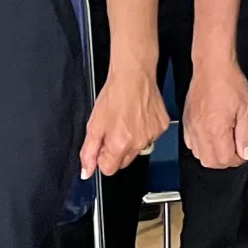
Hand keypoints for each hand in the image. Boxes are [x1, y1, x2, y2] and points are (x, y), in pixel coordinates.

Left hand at [81, 64, 168, 180]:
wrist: (134, 75)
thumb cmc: (113, 96)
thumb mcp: (93, 125)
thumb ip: (88, 151)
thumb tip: (86, 172)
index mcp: (120, 145)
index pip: (109, 169)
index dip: (103, 156)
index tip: (104, 143)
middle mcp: (139, 143)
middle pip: (124, 161)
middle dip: (117, 150)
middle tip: (114, 129)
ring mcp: (153, 135)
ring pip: (138, 149)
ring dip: (131, 140)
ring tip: (127, 120)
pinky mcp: (162, 126)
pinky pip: (150, 137)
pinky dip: (144, 130)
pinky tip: (139, 116)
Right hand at [184, 58, 247, 168]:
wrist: (212, 66)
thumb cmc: (230, 83)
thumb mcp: (246, 108)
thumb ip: (246, 134)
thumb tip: (246, 153)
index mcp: (216, 130)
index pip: (224, 160)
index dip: (237, 160)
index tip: (244, 153)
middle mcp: (200, 131)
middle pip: (210, 162)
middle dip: (225, 161)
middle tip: (236, 150)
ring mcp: (190, 127)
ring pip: (198, 155)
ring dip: (212, 155)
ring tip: (225, 143)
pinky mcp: (186, 121)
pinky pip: (190, 143)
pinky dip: (201, 147)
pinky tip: (211, 137)